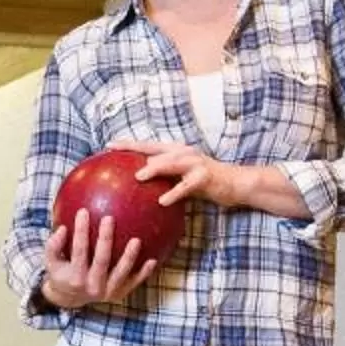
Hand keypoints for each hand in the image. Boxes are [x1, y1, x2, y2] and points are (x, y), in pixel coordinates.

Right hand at [39, 206, 155, 310]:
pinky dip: (143, 274)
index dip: (80, 232)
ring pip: (121, 273)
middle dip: (105, 239)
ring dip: (129, 257)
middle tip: (109, 218)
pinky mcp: (118, 295)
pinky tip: (152, 260)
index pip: (78, 251)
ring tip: (136, 240)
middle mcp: (92, 287)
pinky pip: (133, 283)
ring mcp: (107, 292)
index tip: (83, 211)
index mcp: (75, 277)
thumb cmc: (61, 273)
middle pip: (101, 260)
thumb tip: (62, 228)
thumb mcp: (51, 262)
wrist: (70, 299)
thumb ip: (53, 246)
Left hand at [110, 136, 251, 210]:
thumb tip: (141, 190)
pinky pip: (187, 186)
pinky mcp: (205, 177)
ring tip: (138, 176)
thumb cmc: (207, 184)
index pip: (148, 146)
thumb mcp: (182, 180)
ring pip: (172, 162)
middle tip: (115, 152)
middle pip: (155, 149)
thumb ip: (164, 180)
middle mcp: (184, 153)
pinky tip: (162, 201)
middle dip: (135, 148)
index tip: (109, 145)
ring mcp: (196, 163)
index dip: (129, 144)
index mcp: (176, 152)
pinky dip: (174, 192)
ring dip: (155, 168)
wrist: (236, 184)